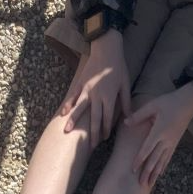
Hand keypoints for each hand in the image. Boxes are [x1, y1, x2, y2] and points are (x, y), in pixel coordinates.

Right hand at [60, 31, 129, 146]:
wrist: (107, 48)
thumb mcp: (125, 84)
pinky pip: (73, 96)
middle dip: (91, 133)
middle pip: (93, 118)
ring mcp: (87, 90)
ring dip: (73, 121)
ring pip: (79, 109)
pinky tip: (63, 114)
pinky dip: (68, 105)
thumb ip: (126, 103)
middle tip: (89, 145)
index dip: (106, 130)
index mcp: (109, 97)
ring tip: (67, 131)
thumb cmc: (118, 67)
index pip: (107, 118)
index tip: (104, 139)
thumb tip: (129, 118)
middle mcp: (97, 96)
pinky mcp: (80, 83)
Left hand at [124, 83, 192, 185]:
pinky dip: (163, 167)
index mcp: (159, 131)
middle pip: (155, 159)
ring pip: (162, 161)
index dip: (140, 160)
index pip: (147, 149)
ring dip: (155, 174)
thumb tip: (125, 122)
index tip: (133, 170)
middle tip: (140, 184)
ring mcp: (171, 143)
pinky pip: (168, 158)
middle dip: (147, 172)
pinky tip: (159, 174)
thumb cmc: (169, 102)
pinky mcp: (175, 143)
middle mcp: (165, 140)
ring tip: (149, 184)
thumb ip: (139, 115)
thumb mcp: (153, 105)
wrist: (188, 103)